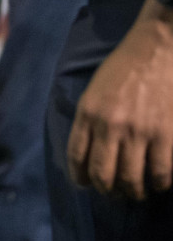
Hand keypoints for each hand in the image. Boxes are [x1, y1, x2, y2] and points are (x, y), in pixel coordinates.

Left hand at [67, 5, 172, 198]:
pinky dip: (160, 184)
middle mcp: (111, 126)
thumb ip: (89, 120)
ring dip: (134, 192)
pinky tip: (159, 183)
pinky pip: (162, 172)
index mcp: (89, 113)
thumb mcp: (94, 91)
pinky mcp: (167, 134)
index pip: (77, 157)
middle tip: (114, 193)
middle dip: (107, 190)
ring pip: (132, 179)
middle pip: (103, 175)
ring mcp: (141, 131)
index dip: (80, 178)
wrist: (158, 48)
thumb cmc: (124, 68)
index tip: (86, 185)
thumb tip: (88, 153)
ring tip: (137, 191)